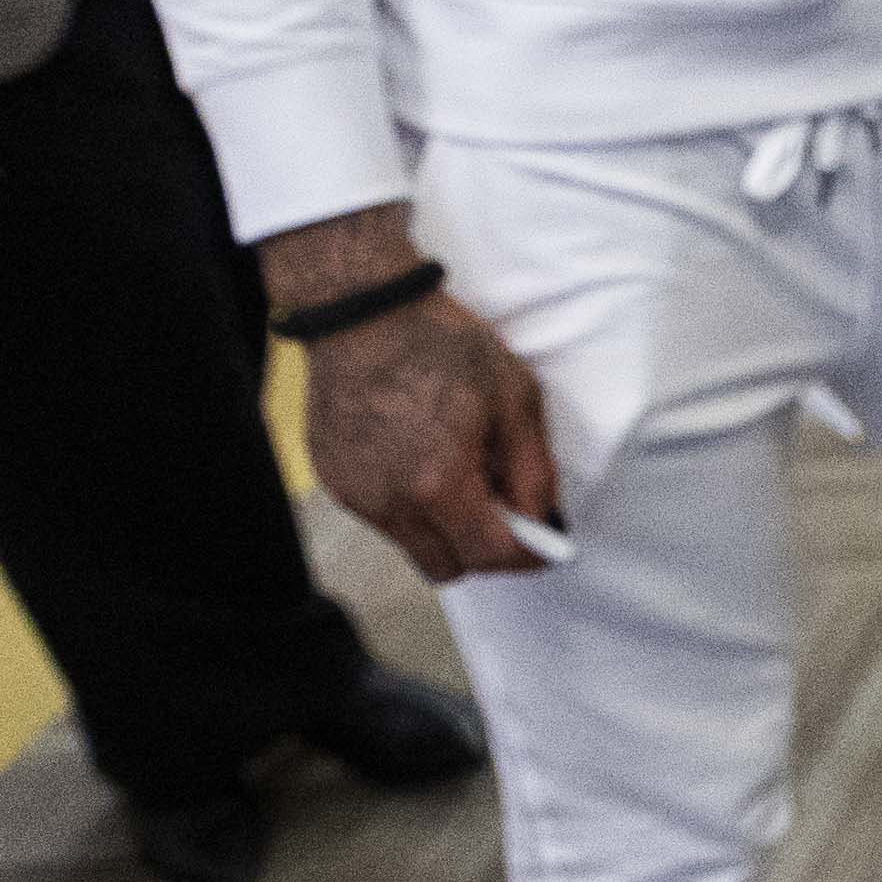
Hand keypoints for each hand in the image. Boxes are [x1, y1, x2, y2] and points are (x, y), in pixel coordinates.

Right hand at [266, 210, 560, 582]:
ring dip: (445, 529)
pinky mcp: (335, 483)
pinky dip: (412, 507)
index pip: (489, 556)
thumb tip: (545, 518)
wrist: (361, 315)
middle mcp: (390, 503)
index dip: (527, 556)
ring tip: (463, 474)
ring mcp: (355, 496)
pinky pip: (383, 520)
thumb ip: (533, 468)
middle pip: (447, 567)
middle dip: (484, 551)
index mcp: (440, 483)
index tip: (547, 546)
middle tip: (506, 513)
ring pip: (413, 546)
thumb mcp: (514, 397)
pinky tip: (424, 460)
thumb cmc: (442, 346)